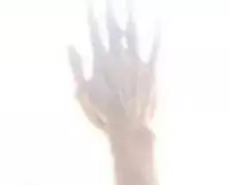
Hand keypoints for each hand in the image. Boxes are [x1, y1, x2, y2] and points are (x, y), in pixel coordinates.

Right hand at [68, 1, 158, 140]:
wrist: (128, 127)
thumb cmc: (103, 114)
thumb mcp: (82, 93)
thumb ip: (77, 68)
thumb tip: (70, 47)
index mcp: (101, 62)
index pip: (95, 33)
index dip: (93, 16)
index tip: (92, 3)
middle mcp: (119, 58)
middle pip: (114, 28)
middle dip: (111, 11)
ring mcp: (135, 63)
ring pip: (132, 33)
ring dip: (130, 15)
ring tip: (129, 1)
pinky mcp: (150, 70)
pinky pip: (154, 48)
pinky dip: (156, 33)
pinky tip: (159, 19)